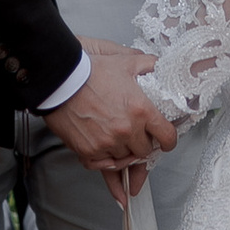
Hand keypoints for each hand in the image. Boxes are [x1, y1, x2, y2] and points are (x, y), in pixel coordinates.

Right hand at [44, 52, 177, 185]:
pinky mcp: (89, 151)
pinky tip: (108, 160)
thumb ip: (148, 64)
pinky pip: (103, 167)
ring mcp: (107, 143)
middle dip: (143, 144)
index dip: (168, 140)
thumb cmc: (90, 71)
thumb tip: (159, 66)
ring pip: (125, 159)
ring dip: (123, 152)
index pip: (166, 136)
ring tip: (118, 142)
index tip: (166, 141)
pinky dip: (106, 163)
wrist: (61, 79)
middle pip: (145, 151)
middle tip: (136, 136)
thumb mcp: (125, 62)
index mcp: (140, 110)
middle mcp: (126, 130)